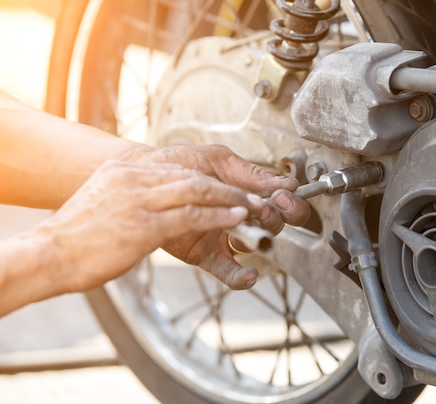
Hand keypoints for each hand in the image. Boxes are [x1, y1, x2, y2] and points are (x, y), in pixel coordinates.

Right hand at [32, 160, 261, 293]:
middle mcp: (132, 178)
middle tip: (251, 195)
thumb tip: (152, 198)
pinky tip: (235, 218)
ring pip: (197, 191)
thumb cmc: (77, 234)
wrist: (49, 254)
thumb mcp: (103, 199)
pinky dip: (218, 216)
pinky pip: (191, 216)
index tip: (229, 187)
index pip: (176, 170)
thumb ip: (129, 193)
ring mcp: (138, 200)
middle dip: (226, 187)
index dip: (209, 180)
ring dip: (230, 199)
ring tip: (252, 207)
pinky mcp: (143, 225)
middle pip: (192, 177)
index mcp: (122, 171)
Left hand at [125, 144, 310, 288]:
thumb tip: (285, 183)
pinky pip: (228, 270)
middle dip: (274, 218)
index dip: (288, 202)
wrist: (144, 174)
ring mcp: (224, 235)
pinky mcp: (206, 253)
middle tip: (263, 210)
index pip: (281, 202)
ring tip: (254, 233)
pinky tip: (250, 275)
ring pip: (254, 244)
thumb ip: (250, 173)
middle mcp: (240, 215)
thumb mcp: (218, 160)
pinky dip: (241, 277)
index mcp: (247, 192)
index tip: (282, 196)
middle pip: (273, 224)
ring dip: (259, 240)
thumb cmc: (179, 163)